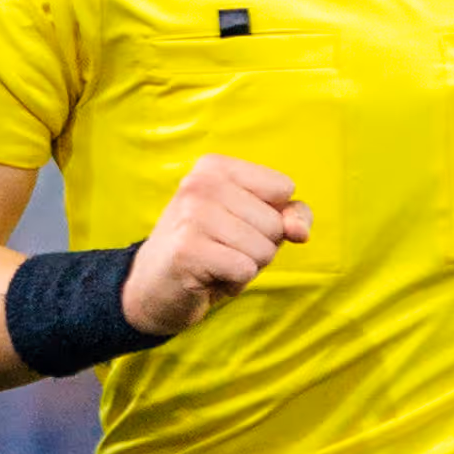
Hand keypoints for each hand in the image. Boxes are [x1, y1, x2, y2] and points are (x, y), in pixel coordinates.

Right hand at [122, 153, 311, 341]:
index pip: (283, 189)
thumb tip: (299, 231)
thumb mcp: (255, 225)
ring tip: (216, 263)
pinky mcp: (187, 249)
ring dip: (247, 268)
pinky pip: (245, 270)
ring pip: (264, 249)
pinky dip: (234, 283)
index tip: (237, 225)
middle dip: (260, 248)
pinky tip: (208, 278)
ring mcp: (191, 215)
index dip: (272, 217)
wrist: (154, 287)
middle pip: (275, 223)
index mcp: (216, 167)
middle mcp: (201, 183)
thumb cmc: (212, 250)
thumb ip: (291, 216)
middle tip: (222, 250)